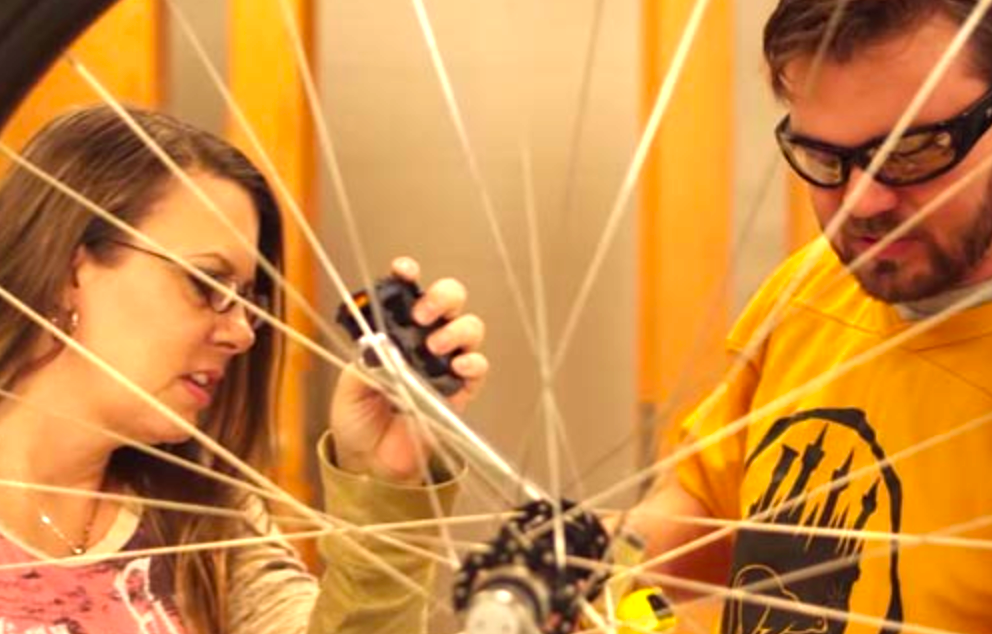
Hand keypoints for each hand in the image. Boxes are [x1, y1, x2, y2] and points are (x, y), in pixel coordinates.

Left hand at [330, 257, 487, 483]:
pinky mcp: (461, 390)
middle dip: (441, 296)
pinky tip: (457, 368)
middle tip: (423, 314)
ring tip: (435, 346)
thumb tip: (379, 341)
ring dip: (456, 329)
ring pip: (470, 327)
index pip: (407, 292)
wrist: (371, 462)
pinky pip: (478, 367)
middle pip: (450, 300)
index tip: (404, 270)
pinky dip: (472, 362)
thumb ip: (364, 359)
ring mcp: (445, 363)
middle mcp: (424, 339)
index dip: (408, 275)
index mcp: (396, 330)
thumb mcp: (349, 384)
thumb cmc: (358, 420)